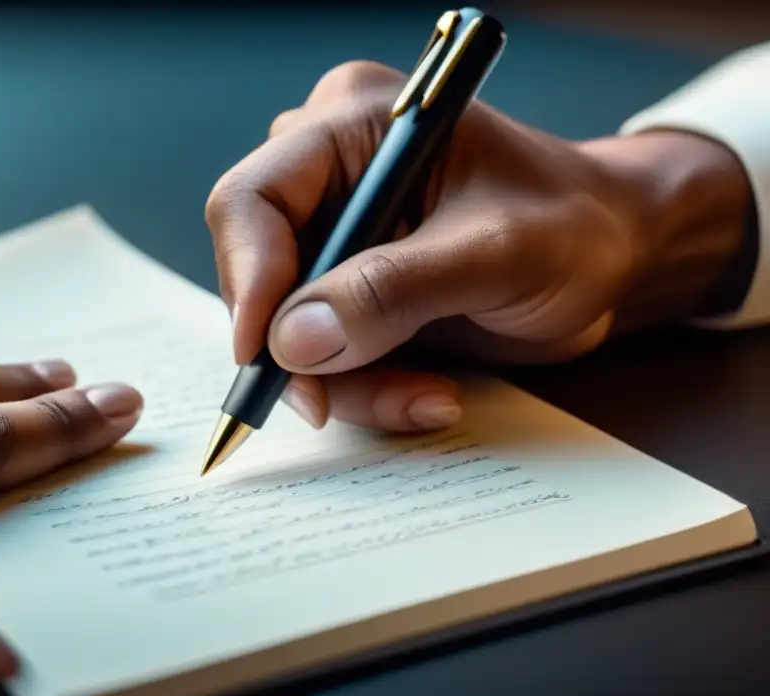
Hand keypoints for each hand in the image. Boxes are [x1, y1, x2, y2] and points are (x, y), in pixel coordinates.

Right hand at [206, 61, 751, 431]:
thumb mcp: (494, 255)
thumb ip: (392, 291)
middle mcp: (331, 174)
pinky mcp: (352, 287)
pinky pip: (323, 352)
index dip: (248, 280)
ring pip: (287, 328)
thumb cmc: (574, 228)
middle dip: (303, 350)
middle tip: (342, 401)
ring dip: (346, 382)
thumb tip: (291, 340)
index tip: (267, 355)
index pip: (252, 199)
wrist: (615, 258)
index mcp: (354, 126)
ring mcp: (339, 235)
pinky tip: (427, 391)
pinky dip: (366, 387)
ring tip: (425, 396)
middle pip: (260, 273)